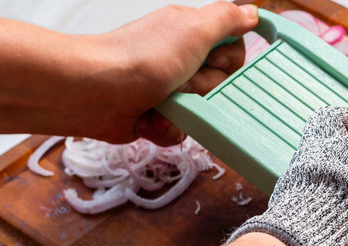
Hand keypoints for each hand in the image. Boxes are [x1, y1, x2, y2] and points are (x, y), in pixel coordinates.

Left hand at [92, 3, 258, 143]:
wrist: (94, 93)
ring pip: (204, 112)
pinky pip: (183, 131)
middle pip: (221, 86)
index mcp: (191, 35)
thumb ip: (227, 18)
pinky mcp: (158, 116)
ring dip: (186, 112)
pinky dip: (168, 127)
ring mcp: (169, 90)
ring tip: (161, 101)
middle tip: (180, 80)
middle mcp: (181, 61)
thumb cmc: (139, 59)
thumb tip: (252, 12)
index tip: (208, 59)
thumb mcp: (193, 29)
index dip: (227, 63)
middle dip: (204, 89)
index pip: (233, 54)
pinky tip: (150, 117)